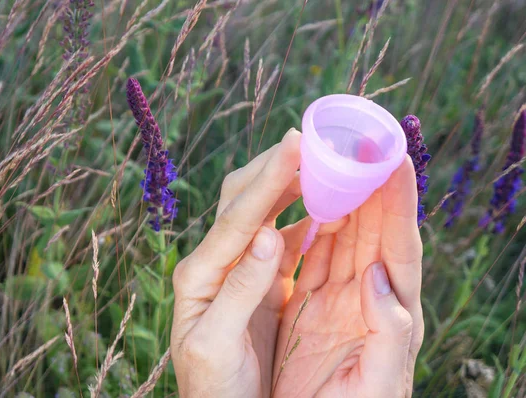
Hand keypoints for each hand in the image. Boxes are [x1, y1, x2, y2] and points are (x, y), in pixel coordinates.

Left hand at [171, 129, 315, 396]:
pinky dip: (303, 219)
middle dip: (275, 168)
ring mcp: (238, 269)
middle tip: (311, 141)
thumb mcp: (216, 345)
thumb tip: (268, 236)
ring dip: (289, 186)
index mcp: (199, 275)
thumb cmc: (212, 387)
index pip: (237, 217)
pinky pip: (283, 238)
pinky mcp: (259, 281)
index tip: (296, 143)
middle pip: (242, 199)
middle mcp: (215, 262)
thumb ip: (239, 290)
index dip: (268, 180)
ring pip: (262, 212)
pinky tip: (324, 208)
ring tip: (320, 163)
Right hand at [271, 156, 423, 397]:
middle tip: (363, 142)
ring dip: (341, 194)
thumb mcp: (374, 386)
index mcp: (392, 313)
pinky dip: (312, 223)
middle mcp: (369, 295)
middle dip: (370, 183)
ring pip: (342, 233)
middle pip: (373, 229)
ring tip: (334, 157)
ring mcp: (338, 295)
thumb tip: (378, 280)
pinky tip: (308, 198)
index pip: (400, 247)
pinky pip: (314, 252)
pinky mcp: (310, 300)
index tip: (396, 162)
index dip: (400, 204)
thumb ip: (388, 335)